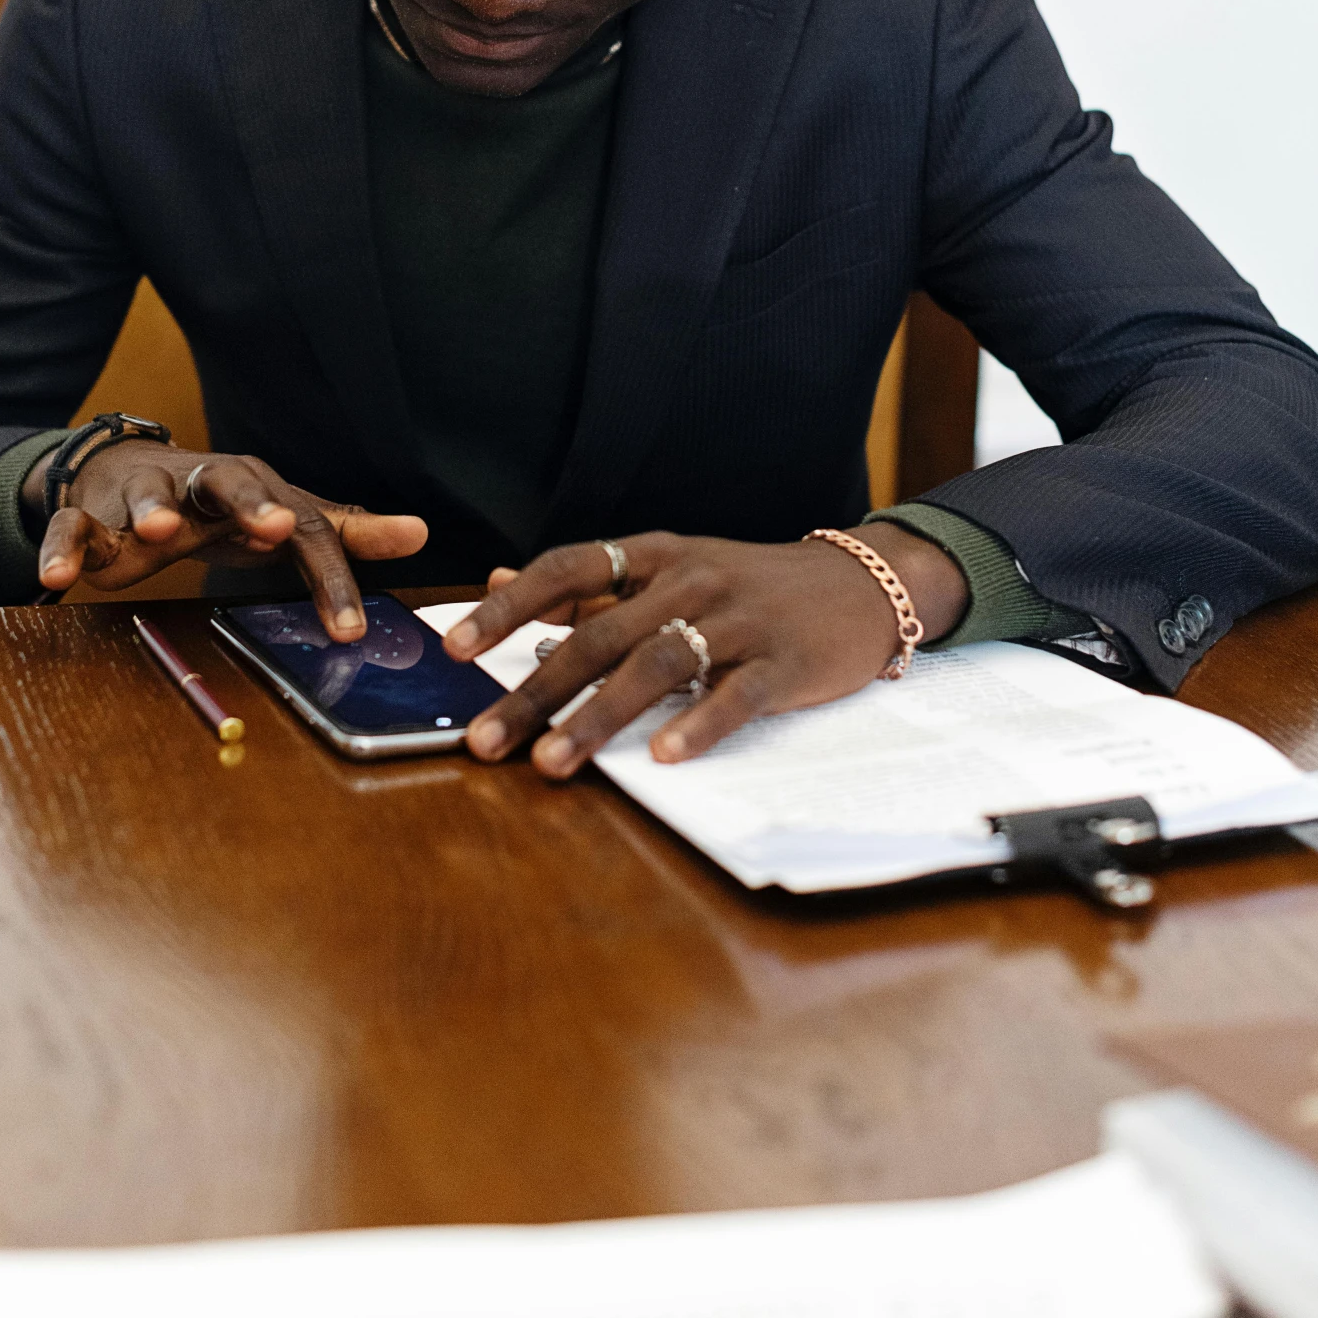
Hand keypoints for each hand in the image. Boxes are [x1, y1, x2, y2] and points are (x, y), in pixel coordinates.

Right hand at [24, 442, 427, 639]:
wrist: (122, 472)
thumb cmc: (216, 506)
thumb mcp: (280, 517)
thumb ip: (343, 531)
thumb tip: (419, 532)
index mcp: (257, 488)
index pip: (307, 528)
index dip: (330, 576)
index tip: (348, 628)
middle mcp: (203, 484)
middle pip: (232, 482)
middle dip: (255, 504)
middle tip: (278, 526)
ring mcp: (145, 497)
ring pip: (150, 495)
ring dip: (155, 510)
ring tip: (159, 533)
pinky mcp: (92, 518)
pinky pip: (75, 529)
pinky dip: (64, 548)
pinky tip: (57, 577)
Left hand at [444, 523, 968, 776]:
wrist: (862, 584)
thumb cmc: (752, 586)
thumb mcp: (673, 569)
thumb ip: (591, 585)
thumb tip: (498, 582)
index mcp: (657, 555)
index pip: (567, 568)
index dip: (508, 606)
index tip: (454, 646)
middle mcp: (691, 579)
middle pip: (598, 634)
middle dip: (534, 691)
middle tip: (485, 740)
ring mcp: (739, 619)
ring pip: (655, 665)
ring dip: (597, 717)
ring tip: (553, 762)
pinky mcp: (784, 661)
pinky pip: (735, 694)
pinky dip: (698, 723)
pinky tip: (665, 756)